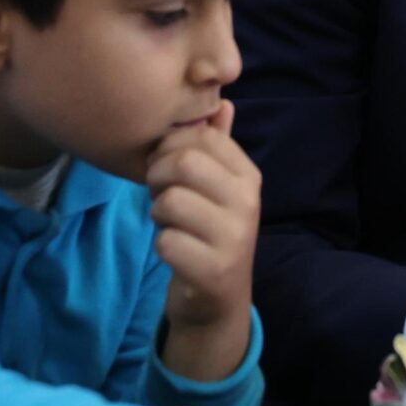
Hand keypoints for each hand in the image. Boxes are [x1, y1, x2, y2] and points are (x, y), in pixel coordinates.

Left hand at [147, 100, 259, 381]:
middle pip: (184, 161)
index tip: (167, 167)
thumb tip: (223, 102)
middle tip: (160, 194)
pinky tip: (176, 252)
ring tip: (169, 224)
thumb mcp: (218, 190)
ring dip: (158, 213)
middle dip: (158, 176)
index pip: (201, 135)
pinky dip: (162, 246)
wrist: (217, 303)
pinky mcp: (214, 269)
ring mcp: (234, 237)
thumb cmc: (210, 235)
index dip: (170, 146)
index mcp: (248, 176)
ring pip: (171, 201)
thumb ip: (218, 147)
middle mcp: (248, 202)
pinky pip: (167, 242)